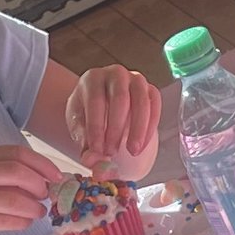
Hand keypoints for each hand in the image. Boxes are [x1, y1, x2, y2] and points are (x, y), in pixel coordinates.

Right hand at [0, 145, 54, 234]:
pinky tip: (24, 223)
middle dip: (39, 185)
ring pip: (14, 200)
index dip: (41, 164)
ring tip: (38, 212)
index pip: (16, 153)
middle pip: (17, 172)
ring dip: (34, 207)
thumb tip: (40, 180)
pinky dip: (21, 222)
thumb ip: (0, 172)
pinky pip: (5, 221)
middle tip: (46, 195)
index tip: (56, 175)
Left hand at [61, 62, 161, 177]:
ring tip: (132, 151)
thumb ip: (84, 144)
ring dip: (137, 129)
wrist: (102, 106)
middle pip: (120, 99)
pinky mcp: (150, 90)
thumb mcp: (80, 128)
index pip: (95, 100)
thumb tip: (91, 161)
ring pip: (141, 101)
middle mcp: (115, 74)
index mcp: (92, 78)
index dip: (96, 127)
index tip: (97, 150)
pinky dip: (149, 128)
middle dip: (116, 128)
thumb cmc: (88, 114)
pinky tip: (141, 146)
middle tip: (112, 152)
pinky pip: (154, 106)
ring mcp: (135, 79)